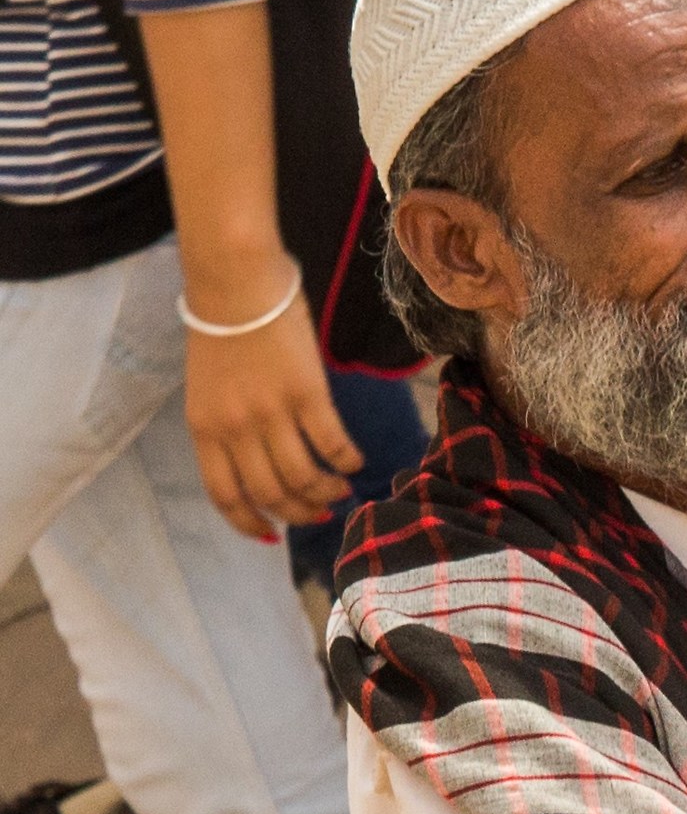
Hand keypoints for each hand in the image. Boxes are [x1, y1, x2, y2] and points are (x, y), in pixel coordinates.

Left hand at [181, 265, 363, 542]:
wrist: (236, 279)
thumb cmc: (221, 328)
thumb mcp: (209, 389)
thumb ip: (227, 428)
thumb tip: (261, 465)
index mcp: (205, 429)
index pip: (225, 495)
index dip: (250, 523)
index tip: (272, 534)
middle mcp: (235, 428)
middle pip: (271, 494)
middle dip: (298, 513)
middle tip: (319, 512)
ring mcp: (271, 412)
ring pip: (303, 478)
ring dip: (326, 492)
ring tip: (341, 489)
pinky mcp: (306, 393)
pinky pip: (331, 444)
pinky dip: (346, 460)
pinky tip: (355, 461)